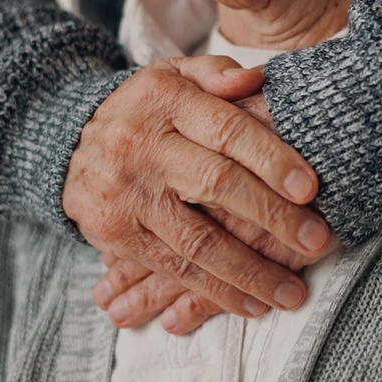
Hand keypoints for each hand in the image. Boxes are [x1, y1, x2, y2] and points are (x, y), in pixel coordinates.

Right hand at [64, 56, 332, 319]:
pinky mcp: (115, 234)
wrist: (64, 141)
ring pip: (196, 240)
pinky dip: (214, 292)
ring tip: (292, 293)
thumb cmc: (146, 109)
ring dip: (249, 272)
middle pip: (216, 184)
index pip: (227, 130)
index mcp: (165, 100)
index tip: (310, 188)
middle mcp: (142, 146)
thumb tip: (258, 79)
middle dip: (271, 217)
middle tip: (317, 242)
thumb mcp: (176, 75)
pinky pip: (172, 269)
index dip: (271, 159)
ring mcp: (127, 194)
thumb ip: (218, 76)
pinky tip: (252, 306)